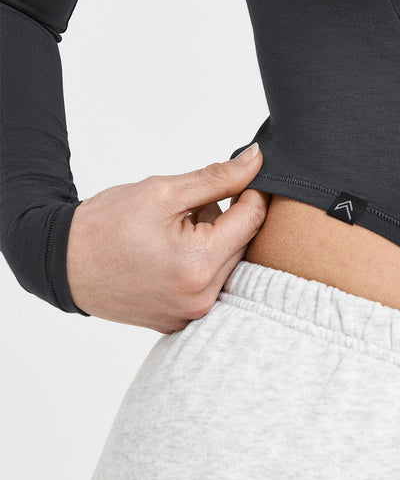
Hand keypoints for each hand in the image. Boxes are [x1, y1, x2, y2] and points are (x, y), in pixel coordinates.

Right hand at [66, 143, 269, 333]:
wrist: (62, 263)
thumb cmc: (105, 226)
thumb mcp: (164, 191)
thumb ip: (218, 177)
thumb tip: (256, 159)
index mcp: (199, 263)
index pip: (253, 218)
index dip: (251, 191)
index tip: (239, 178)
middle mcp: (201, 297)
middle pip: (244, 243)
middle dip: (226, 218)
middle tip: (189, 208)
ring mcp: (192, 314)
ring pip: (229, 262)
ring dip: (214, 241)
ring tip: (174, 232)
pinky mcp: (182, 320)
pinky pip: (211, 283)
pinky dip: (201, 263)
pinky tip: (172, 254)